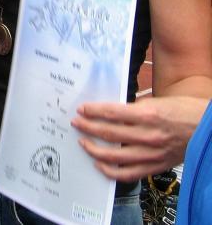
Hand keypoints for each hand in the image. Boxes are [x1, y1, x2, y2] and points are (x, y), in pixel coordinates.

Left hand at [72, 96, 209, 181]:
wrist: (208, 131)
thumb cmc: (185, 112)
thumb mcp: (158, 101)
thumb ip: (135, 107)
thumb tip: (111, 111)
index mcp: (149, 115)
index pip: (112, 112)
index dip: (93, 111)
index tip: (82, 109)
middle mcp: (149, 135)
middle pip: (109, 133)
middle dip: (88, 127)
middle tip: (75, 123)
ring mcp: (151, 154)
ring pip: (114, 155)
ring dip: (94, 148)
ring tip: (83, 142)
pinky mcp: (155, 167)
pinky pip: (128, 174)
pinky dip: (110, 171)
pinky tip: (99, 164)